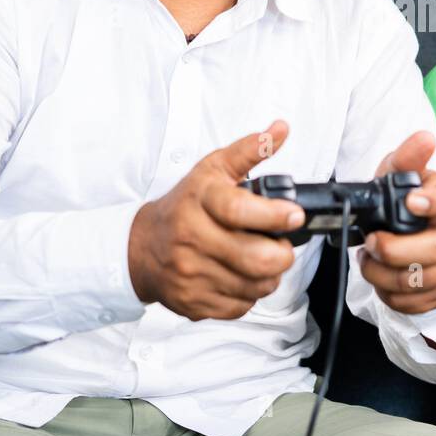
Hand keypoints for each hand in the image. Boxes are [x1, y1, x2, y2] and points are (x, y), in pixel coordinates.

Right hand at [127, 119, 305, 319]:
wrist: (142, 247)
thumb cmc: (183, 206)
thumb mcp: (212, 170)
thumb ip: (249, 150)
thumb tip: (280, 130)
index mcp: (199, 201)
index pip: (239, 210)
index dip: (274, 215)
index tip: (294, 215)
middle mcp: (192, 239)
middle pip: (255, 258)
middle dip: (282, 254)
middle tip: (281, 245)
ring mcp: (191, 274)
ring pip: (255, 286)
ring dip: (269, 275)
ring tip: (261, 259)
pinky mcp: (194, 303)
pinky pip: (241, 305)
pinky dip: (250, 293)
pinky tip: (241, 276)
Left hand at [356, 131, 435, 315]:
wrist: (407, 231)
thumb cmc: (403, 198)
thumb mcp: (398, 174)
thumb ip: (407, 158)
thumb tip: (424, 138)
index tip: (411, 201)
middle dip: (397, 250)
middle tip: (372, 242)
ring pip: (423, 281)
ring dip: (384, 274)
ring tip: (368, 259)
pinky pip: (417, 302)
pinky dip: (389, 293)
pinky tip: (380, 277)